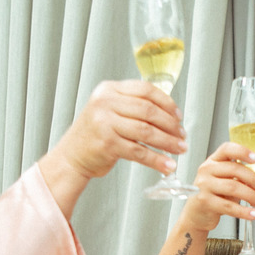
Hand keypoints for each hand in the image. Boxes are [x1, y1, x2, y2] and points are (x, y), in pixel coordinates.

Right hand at [50, 80, 186, 179]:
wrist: (72, 156)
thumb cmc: (96, 135)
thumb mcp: (109, 110)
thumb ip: (132, 105)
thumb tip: (170, 114)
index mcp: (109, 89)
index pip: (145, 90)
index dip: (167, 103)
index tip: (179, 116)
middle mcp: (105, 103)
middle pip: (148, 111)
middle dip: (170, 125)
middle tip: (182, 136)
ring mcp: (105, 123)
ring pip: (146, 131)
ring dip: (168, 142)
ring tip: (180, 150)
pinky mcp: (107, 144)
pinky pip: (139, 152)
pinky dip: (157, 160)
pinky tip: (168, 165)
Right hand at [177, 142, 254, 235]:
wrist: (196, 215)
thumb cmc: (214, 196)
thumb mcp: (231, 183)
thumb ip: (247, 177)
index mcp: (213, 161)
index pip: (228, 149)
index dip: (244, 152)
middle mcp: (206, 170)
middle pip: (235, 169)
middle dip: (254, 180)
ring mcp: (203, 185)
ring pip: (233, 187)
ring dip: (252, 196)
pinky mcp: (204, 201)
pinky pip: (228, 206)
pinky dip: (244, 211)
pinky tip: (254, 214)